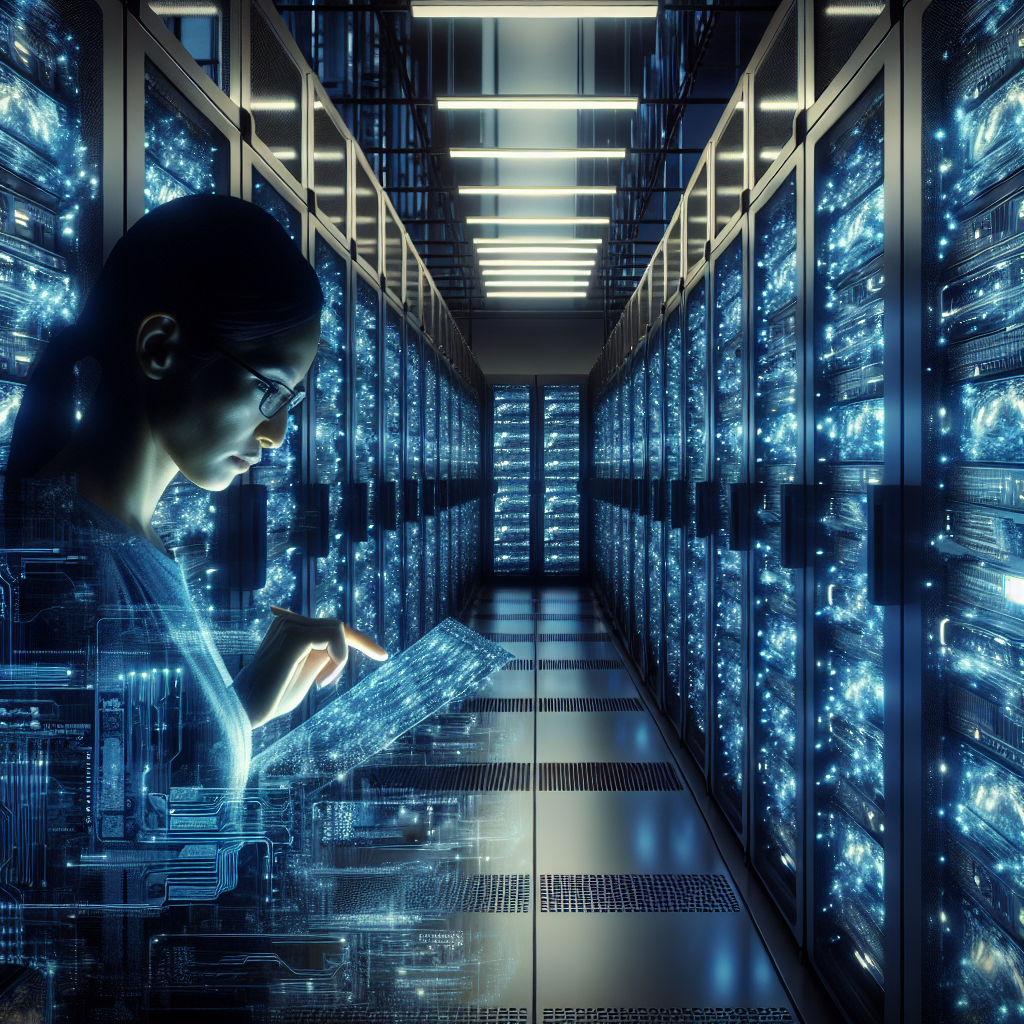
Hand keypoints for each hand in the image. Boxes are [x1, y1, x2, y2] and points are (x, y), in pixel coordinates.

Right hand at [232, 606, 386, 727]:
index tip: (384, 655)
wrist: (246, 710)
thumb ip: (322, 656)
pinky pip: (334, 636)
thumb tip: (340, 646)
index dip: (360, 639)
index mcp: (292, 629)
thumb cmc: (273, 699)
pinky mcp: (293, 635)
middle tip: (379, 658)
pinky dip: (338, 659)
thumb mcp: (307, 673)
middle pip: (339, 626)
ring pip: (338, 630)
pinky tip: (322, 682)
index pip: (332, 627)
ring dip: (340, 659)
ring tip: (323, 682)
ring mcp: (290, 625)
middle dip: (361, 644)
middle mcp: (290, 622)